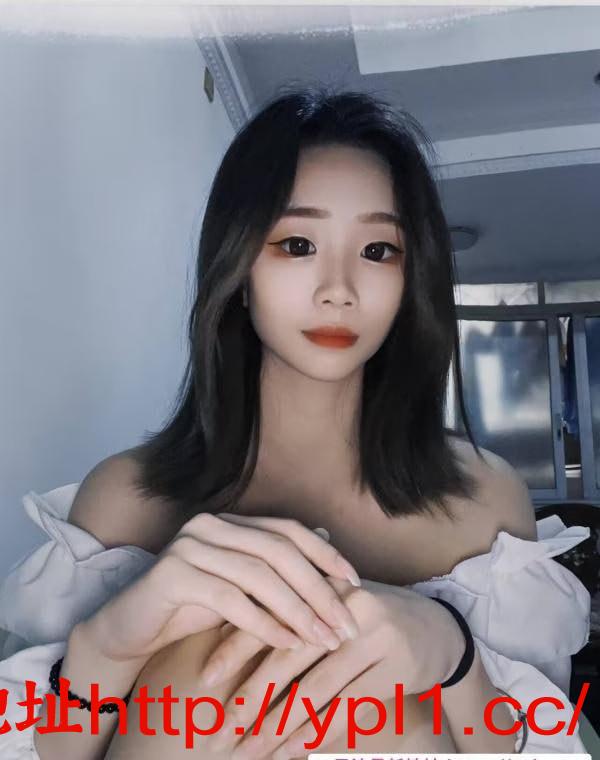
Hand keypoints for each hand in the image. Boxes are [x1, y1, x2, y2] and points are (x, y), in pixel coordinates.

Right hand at [81, 513, 361, 665]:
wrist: (130, 629)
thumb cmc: (191, 608)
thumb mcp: (242, 588)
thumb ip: (277, 569)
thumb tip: (329, 546)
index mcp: (230, 521)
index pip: (288, 530)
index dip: (324, 553)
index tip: (355, 582)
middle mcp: (211, 524)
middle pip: (279, 551)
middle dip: (317, 589)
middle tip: (345, 624)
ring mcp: (189, 544)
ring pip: (258, 575)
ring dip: (297, 610)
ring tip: (322, 639)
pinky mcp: (172, 573)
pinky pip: (230, 598)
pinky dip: (263, 623)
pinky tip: (286, 643)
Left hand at [198, 578, 464, 759]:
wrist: (435, 629)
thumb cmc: (364, 619)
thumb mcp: (328, 607)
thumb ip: (286, 616)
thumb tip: (221, 642)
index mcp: (323, 584)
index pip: (271, 614)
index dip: (237, 647)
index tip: (206, 677)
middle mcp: (347, 606)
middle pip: (290, 655)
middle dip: (252, 696)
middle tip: (220, 728)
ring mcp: (374, 637)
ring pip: (316, 688)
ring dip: (278, 725)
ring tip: (249, 751)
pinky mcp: (394, 668)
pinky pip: (347, 708)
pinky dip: (317, 733)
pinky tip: (292, 751)